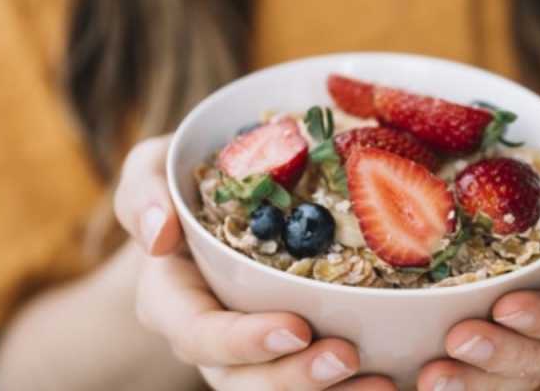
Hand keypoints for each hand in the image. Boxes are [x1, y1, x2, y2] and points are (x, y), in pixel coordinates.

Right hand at [114, 136, 395, 390]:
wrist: (221, 210)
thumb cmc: (186, 187)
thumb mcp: (154, 170)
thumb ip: (144, 189)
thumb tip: (157, 234)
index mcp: (173, 304)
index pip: (199, 336)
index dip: (244, 341)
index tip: (296, 328)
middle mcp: (211, 346)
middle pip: (245, 386)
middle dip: (296, 380)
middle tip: (346, 356)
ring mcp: (251, 362)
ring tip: (383, 384)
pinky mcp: (290, 362)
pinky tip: (394, 381)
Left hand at [417, 119, 539, 389]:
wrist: (534, 184)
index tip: (506, 307)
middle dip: (505, 353)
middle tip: (458, 341)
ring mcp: (534, 331)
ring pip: (515, 374)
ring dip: (475, 382)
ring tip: (432, 377)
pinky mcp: (496, 335)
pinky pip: (482, 373)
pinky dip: (457, 382)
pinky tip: (415, 379)